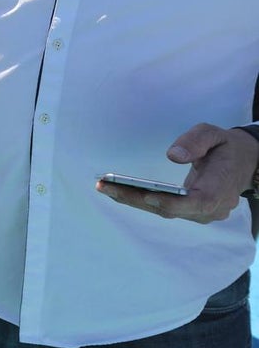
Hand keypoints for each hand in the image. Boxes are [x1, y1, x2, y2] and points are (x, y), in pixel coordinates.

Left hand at [96, 123, 258, 222]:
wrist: (245, 163)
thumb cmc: (226, 147)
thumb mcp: (215, 134)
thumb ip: (196, 141)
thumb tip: (172, 155)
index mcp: (221, 189)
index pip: (197, 202)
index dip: (173, 202)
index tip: (148, 195)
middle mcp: (211, 208)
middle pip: (171, 209)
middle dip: (135, 198)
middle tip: (104, 185)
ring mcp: (201, 214)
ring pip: (163, 211)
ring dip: (132, 200)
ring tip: (103, 186)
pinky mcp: (191, 212)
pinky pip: (163, 208)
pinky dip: (140, 200)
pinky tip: (117, 190)